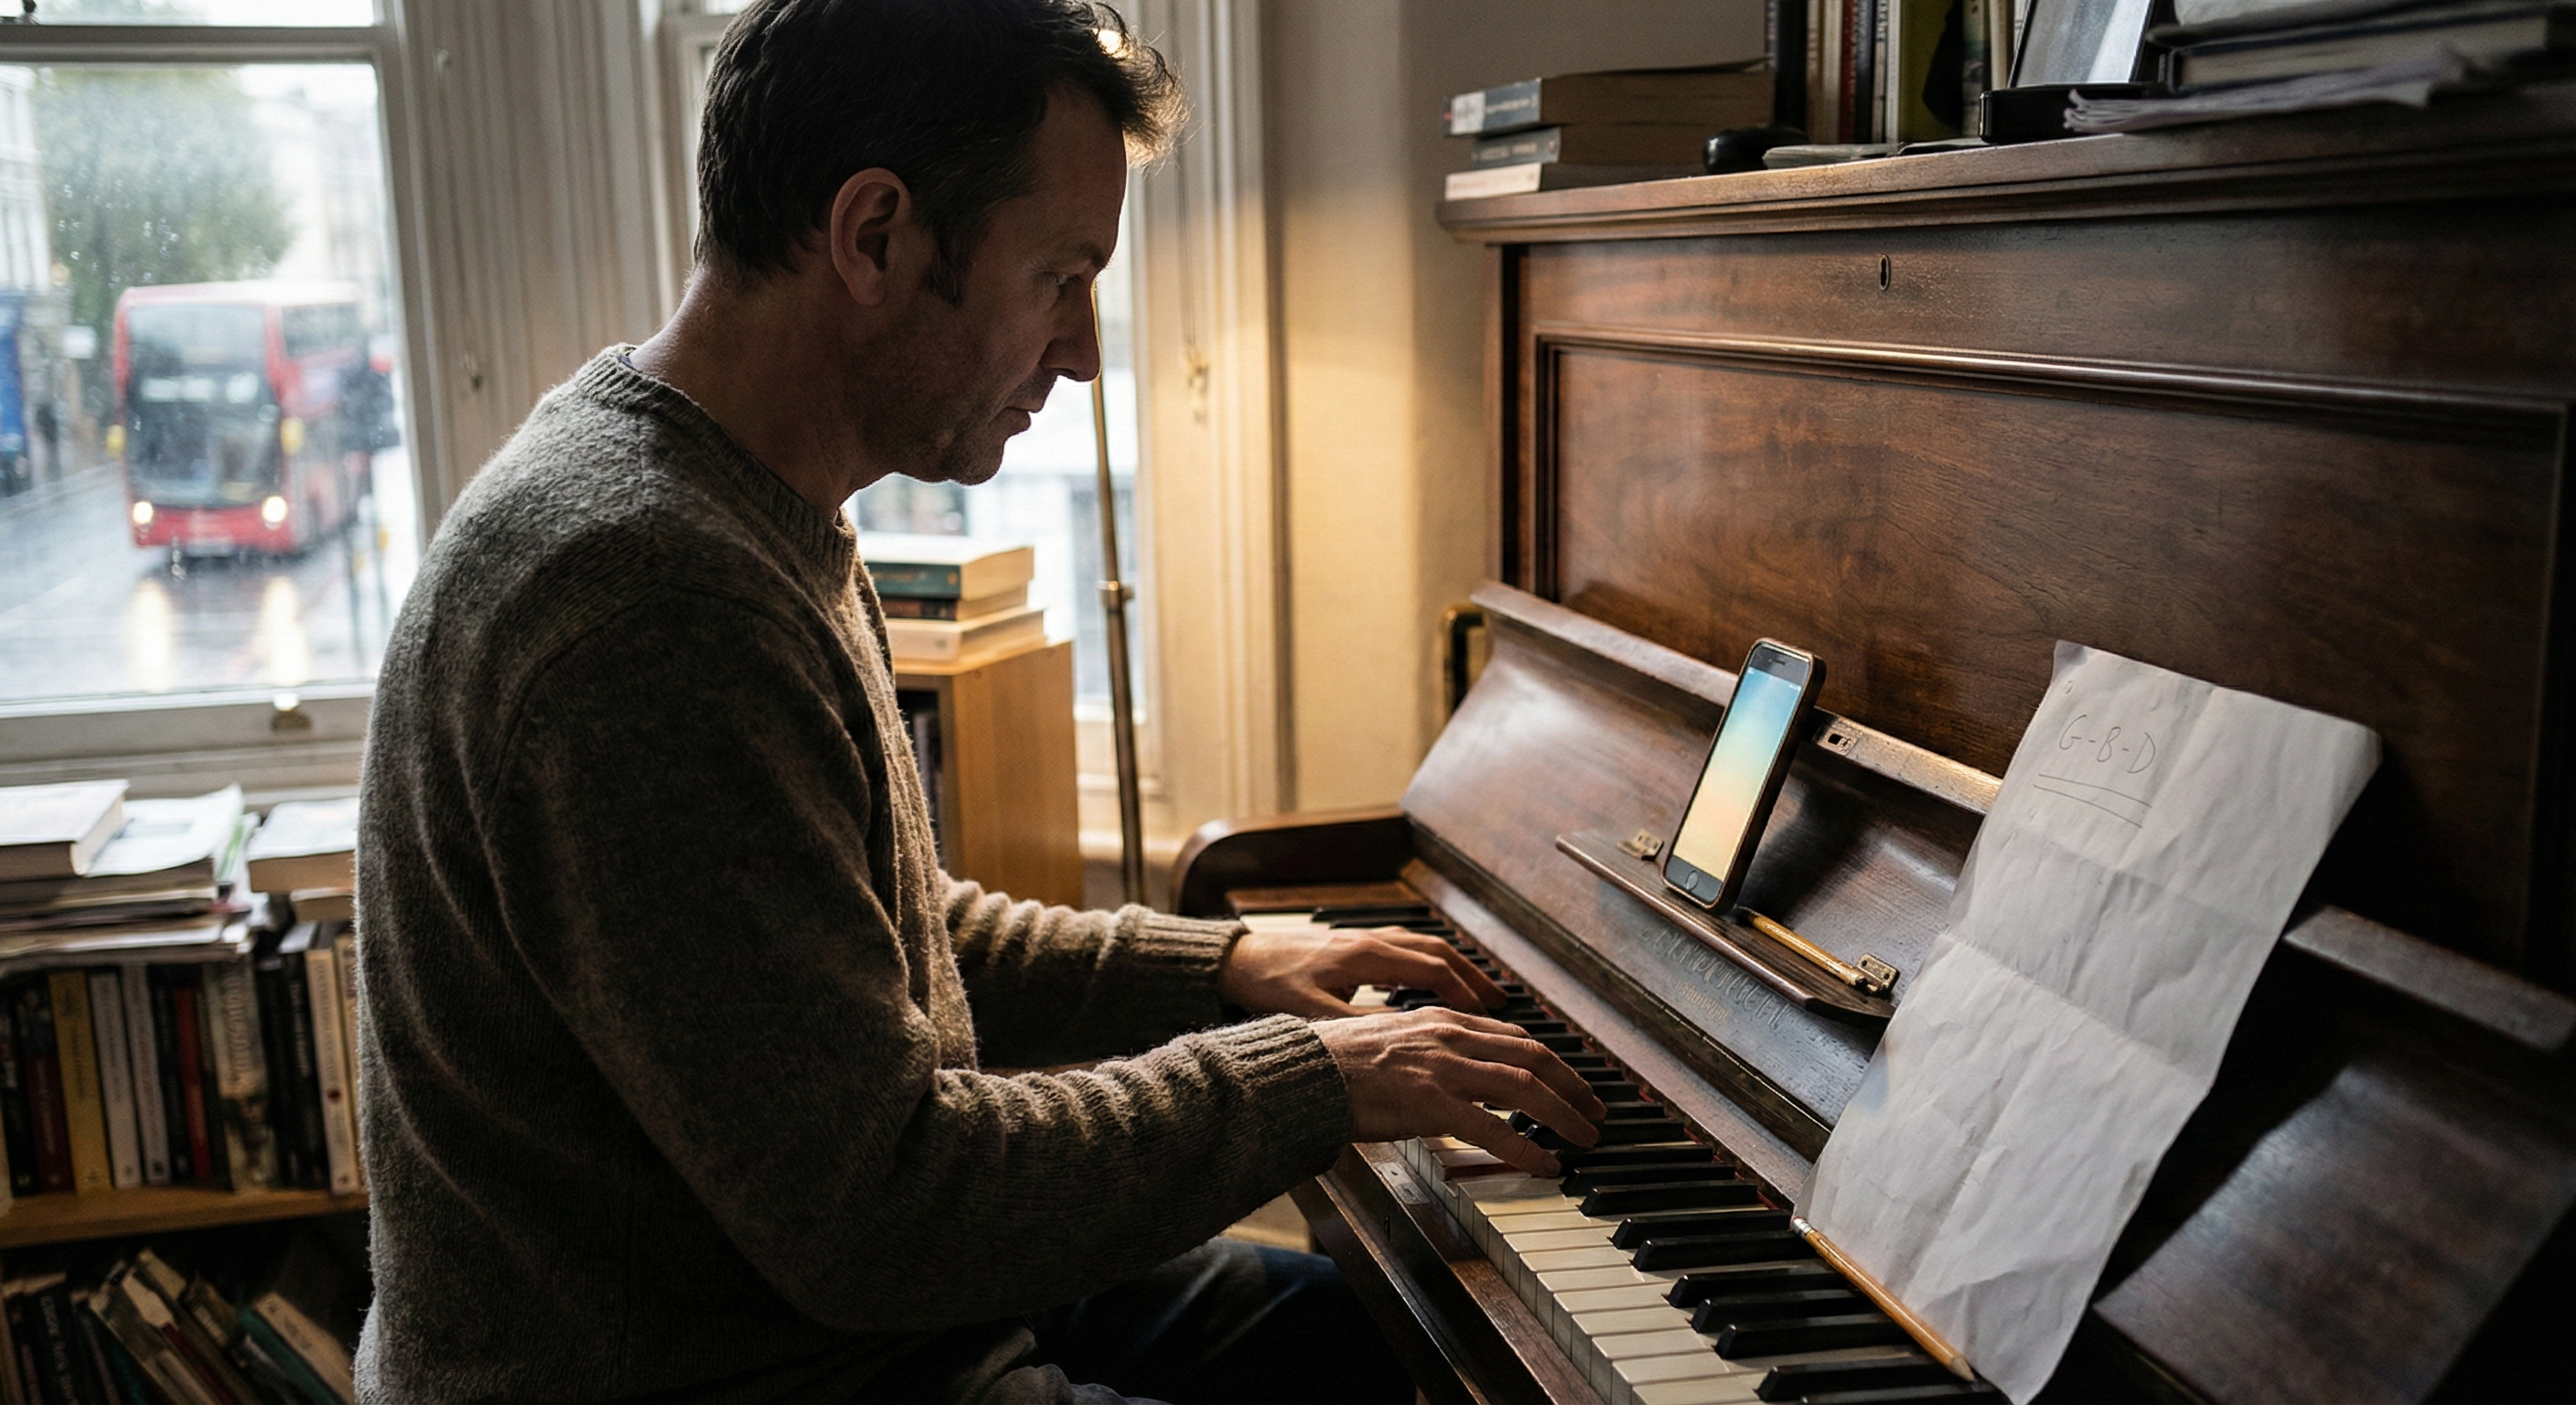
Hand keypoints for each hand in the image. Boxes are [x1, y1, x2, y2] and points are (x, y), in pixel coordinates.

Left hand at [1219, 925, 1507, 1017]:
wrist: (1235, 959)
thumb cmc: (1267, 985)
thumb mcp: (1313, 1014)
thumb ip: (1359, 1027)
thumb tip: (1402, 1039)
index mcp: (1366, 956)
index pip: (1433, 969)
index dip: (1464, 991)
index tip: (1488, 1013)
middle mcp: (1370, 941)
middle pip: (1438, 952)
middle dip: (1473, 977)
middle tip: (1501, 1002)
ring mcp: (1362, 939)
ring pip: (1423, 946)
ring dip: (1455, 967)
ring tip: (1478, 991)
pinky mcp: (1351, 944)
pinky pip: (1404, 947)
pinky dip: (1428, 962)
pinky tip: (1430, 982)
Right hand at [1313, 1007, 1605, 1176]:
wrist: (1306, 1071)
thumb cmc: (1341, 1063)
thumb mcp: (1397, 1040)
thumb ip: (1433, 1050)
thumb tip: (1459, 1072)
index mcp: (1444, 1021)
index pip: (1514, 1037)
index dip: (1550, 1061)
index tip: (1570, 1080)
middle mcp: (1451, 1037)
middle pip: (1533, 1057)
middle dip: (1572, 1085)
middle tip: (1595, 1110)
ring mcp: (1444, 1068)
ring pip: (1524, 1087)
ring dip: (1563, 1114)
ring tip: (1584, 1137)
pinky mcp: (1432, 1102)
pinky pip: (1494, 1128)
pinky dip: (1526, 1147)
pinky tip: (1546, 1164)